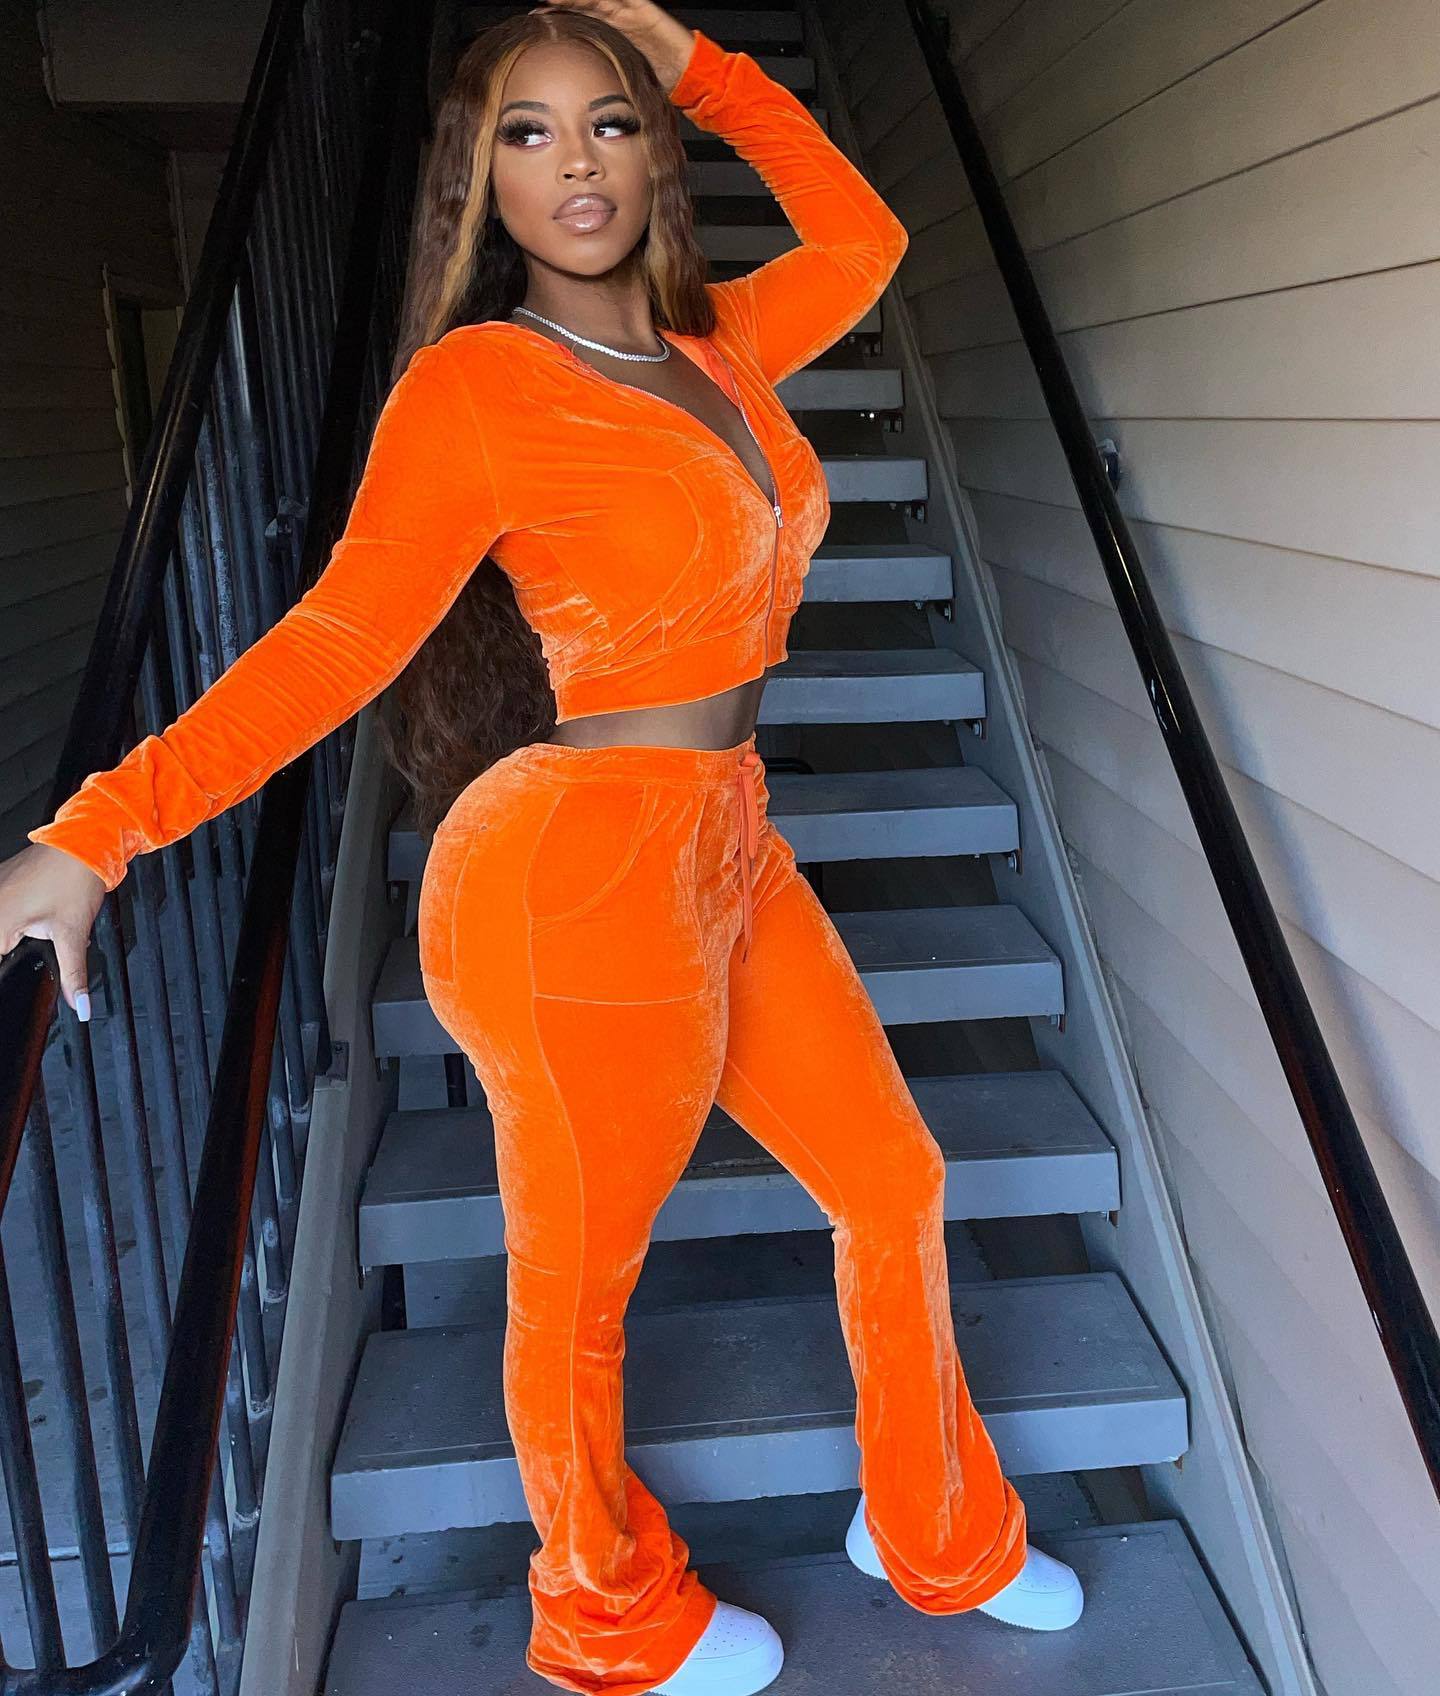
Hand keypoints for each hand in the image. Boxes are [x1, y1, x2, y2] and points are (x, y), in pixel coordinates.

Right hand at [0, 843, 105, 1018]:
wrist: (83, 842)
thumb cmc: (75, 879)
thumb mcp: (73, 933)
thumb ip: (73, 974)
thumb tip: (80, 1005)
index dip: (8, 969)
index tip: (15, 969)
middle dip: (11, 955)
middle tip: (33, 946)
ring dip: (11, 941)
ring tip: (37, 931)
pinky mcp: (1, 882)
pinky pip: (2, 910)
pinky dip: (11, 924)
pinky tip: (27, 924)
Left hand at [527, 0, 695, 91]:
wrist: (688, 74)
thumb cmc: (658, 81)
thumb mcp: (622, 82)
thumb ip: (602, 85)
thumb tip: (578, 107)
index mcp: (610, 34)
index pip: (579, 20)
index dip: (559, 17)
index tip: (537, 19)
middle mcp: (617, 19)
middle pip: (584, 4)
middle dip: (563, 2)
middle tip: (542, 3)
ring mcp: (630, 11)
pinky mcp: (643, 8)